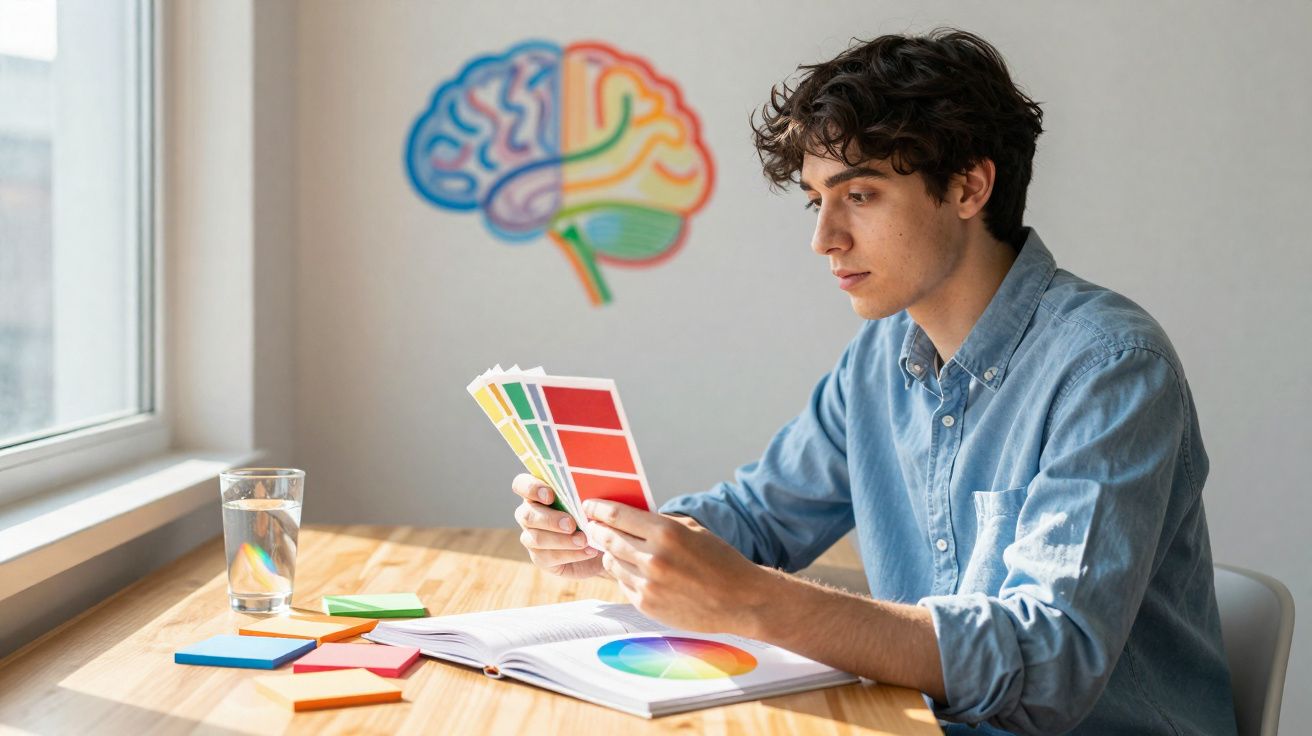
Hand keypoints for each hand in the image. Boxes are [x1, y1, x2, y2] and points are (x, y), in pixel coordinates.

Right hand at [510, 474, 603, 578]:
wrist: (604, 542)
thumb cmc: (594, 513)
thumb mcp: (590, 500)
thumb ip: (583, 491)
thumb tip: (588, 485)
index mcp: (538, 493)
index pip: (521, 484)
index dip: (530, 488)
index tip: (550, 496)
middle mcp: (529, 514)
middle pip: (526, 515)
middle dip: (550, 520)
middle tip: (571, 524)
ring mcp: (532, 537)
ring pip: (536, 539)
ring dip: (562, 540)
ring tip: (584, 540)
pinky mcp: (540, 557)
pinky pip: (548, 557)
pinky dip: (571, 554)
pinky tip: (589, 551)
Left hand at [584, 499, 770, 633]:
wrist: (740, 600)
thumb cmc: (719, 560)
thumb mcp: (692, 530)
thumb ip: (660, 523)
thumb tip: (628, 516)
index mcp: (666, 533)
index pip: (617, 515)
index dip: (598, 509)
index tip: (589, 505)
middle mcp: (654, 558)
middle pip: (609, 538)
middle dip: (597, 529)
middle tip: (593, 525)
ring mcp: (648, 584)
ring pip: (612, 562)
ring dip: (610, 553)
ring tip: (615, 549)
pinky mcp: (647, 605)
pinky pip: (623, 583)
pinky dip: (624, 574)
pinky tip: (634, 570)